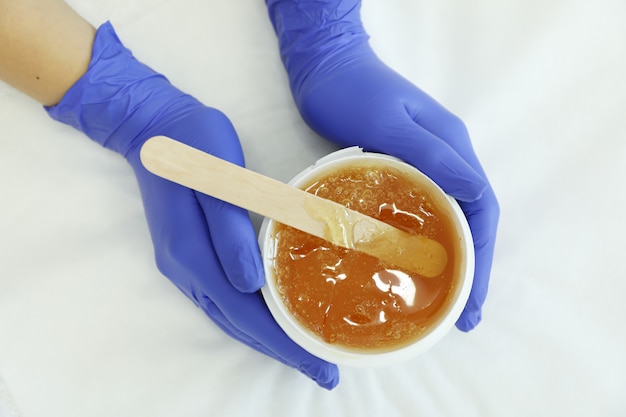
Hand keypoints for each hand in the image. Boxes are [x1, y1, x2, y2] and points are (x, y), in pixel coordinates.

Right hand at [46, 22, 337, 388]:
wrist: (152, 123)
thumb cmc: (195, 143)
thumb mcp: (217, 176)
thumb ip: (230, 231)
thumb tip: (249, 283)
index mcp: (194, 253)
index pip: (245, 313)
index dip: (281, 342)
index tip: (317, 365)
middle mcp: (186, 268)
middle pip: (237, 323)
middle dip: (279, 350)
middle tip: (321, 371)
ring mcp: (183, 264)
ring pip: (228, 315)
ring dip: (264, 338)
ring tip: (301, 353)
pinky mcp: (186, 254)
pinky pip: (221, 299)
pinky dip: (248, 317)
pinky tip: (268, 318)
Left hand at [268, 1, 498, 329]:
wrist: (323, 66)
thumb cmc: (352, 90)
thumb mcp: (390, 122)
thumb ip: (432, 155)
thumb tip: (477, 192)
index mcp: (451, 147)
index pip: (481, 208)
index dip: (481, 256)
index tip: (473, 297)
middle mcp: (444, 158)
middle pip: (469, 221)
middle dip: (470, 269)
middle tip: (462, 314)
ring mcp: (421, 164)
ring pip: (446, 219)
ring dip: (449, 261)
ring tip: (444, 301)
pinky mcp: (398, 169)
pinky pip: (419, 212)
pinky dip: (421, 243)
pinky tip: (410, 265)